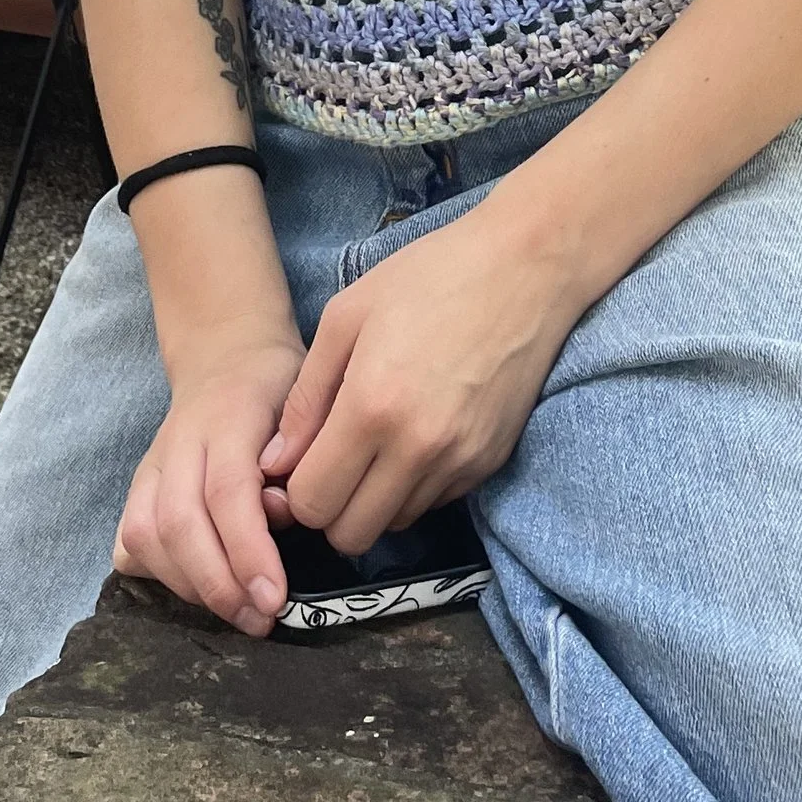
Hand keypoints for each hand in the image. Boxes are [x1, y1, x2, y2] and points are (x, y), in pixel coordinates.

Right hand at [113, 323, 306, 635]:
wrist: (226, 356)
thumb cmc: (277, 388)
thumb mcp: (306, 405)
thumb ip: (300, 455)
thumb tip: (282, 512)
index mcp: (228, 416)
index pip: (228, 491)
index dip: (248, 550)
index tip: (274, 598)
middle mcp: (179, 441)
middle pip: (179, 522)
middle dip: (218, 585)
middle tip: (261, 620)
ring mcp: (150, 464)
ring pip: (146, 535)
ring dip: (190, 587)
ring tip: (238, 612)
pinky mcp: (136, 485)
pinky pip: (129, 540)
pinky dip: (155, 574)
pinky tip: (194, 590)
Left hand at [260, 204, 584, 558]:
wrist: (526, 267)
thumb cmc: (430, 276)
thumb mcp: (346, 315)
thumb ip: (304, 397)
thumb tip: (276, 461)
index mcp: (372, 408)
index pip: (312, 503)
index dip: (297, 489)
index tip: (304, 459)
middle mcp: (418, 448)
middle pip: (352, 534)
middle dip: (332, 508)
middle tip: (334, 461)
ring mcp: (460, 461)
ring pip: (395, 524)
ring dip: (375, 499)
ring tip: (378, 444)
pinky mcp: (490, 463)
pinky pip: (435, 502)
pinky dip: (415, 486)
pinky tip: (417, 435)